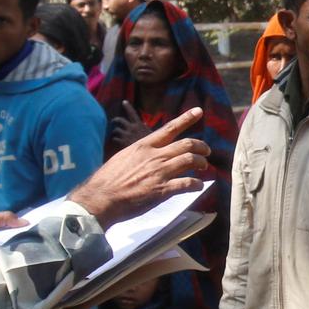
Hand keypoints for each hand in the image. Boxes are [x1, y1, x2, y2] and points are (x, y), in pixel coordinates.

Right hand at [69, 107, 209, 228]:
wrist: (101, 197)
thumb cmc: (108, 179)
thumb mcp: (124, 156)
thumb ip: (140, 153)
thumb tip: (149, 154)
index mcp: (144, 145)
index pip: (170, 128)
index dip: (187, 118)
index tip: (199, 111)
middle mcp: (155, 156)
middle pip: (187, 144)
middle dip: (201, 146)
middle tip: (206, 152)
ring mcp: (160, 172)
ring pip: (191, 160)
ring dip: (201, 163)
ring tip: (204, 167)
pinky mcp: (163, 190)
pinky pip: (187, 184)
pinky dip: (197, 184)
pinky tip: (198, 186)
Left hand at [110, 101, 153, 147]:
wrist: (146, 154)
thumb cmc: (151, 144)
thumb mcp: (150, 134)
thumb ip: (145, 128)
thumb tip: (144, 123)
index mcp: (139, 125)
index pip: (132, 113)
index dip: (128, 107)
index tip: (124, 102)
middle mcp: (131, 128)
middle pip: (120, 120)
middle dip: (115, 120)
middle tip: (113, 121)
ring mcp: (126, 135)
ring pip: (116, 130)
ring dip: (114, 132)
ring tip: (114, 134)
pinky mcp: (122, 142)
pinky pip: (115, 139)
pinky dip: (114, 139)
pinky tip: (115, 141)